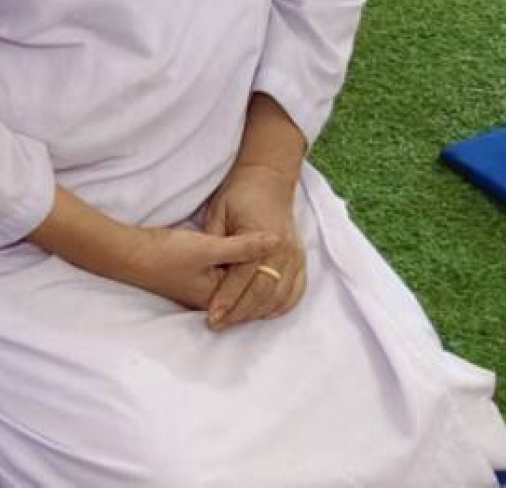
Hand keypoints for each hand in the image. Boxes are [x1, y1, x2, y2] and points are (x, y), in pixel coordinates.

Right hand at [113, 219, 283, 317]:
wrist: (128, 254)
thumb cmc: (166, 253)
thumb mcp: (209, 246)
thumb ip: (244, 246)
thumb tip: (277, 240)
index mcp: (219, 297)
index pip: (257, 289)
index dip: (275, 271)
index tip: (292, 250)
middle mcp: (213, 300)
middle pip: (250, 292)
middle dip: (269, 277)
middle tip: (291, 254)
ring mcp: (203, 292)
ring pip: (239, 285)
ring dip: (254, 273)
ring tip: (275, 255)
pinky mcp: (195, 280)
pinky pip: (228, 279)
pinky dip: (240, 269)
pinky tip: (245, 254)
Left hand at [198, 165, 306, 330]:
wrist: (268, 179)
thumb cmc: (239, 195)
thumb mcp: (218, 213)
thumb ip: (215, 243)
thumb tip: (205, 272)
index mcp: (261, 237)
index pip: (241, 278)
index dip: (226, 299)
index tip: (212, 316)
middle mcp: (283, 249)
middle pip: (262, 292)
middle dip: (240, 313)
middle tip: (220, 325)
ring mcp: (296, 255)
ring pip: (279, 296)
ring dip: (258, 313)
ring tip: (236, 322)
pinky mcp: (301, 259)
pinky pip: (296, 290)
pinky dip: (281, 306)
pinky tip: (264, 314)